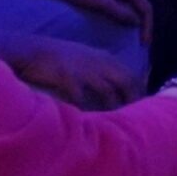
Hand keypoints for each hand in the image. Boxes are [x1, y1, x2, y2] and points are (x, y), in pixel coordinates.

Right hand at [7, 39, 137, 110]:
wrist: (33, 50)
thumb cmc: (61, 57)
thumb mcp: (88, 57)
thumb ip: (105, 68)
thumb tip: (121, 84)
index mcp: (105, 58)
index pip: (131, 74)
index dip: (139, 91)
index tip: (144, 107)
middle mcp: (98, 62)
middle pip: (125, 81)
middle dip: (133, 100)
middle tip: (137, 119)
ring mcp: (83, 69)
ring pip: (107, 91)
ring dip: (113, 108)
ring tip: (117, 125)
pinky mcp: (67, 77)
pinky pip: (81, 97)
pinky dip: (86, 109)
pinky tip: (89, 122)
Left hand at [53, 0, 153, 42]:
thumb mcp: (103, 4)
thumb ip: (121, 13)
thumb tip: (136, 22)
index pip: (146, 9)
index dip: (147, 27)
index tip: (143, 43)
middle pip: (141, 8)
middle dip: (143, 25)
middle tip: (142, 43)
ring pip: (132, 8)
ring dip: (134, 23)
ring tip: (132, 39)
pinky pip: (122, 8)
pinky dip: (124, 19)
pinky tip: (119, 28)